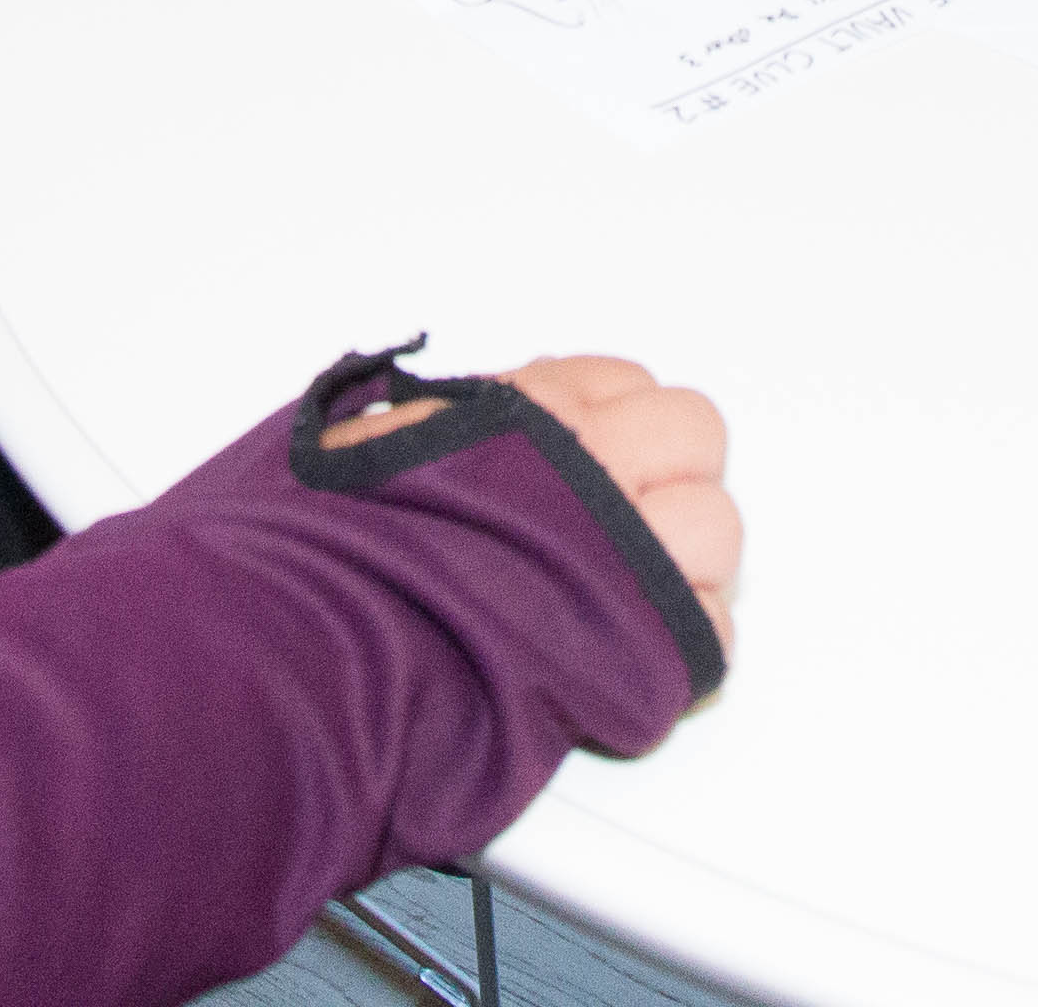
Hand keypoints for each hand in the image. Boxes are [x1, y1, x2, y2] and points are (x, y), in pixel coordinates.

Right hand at [321, 354, 740, 654]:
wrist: (323, 643)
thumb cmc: (321, 549)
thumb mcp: (354, 441)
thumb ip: (416, 425)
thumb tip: (433, 423)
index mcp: (529, 407)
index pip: (621, 382)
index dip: (606, 425)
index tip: (578, 465)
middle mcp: (594, 460)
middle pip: (694, 434)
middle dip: (663, 477)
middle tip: (613, 529)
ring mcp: (631, 549)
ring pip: (716, 529)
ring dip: (681, 562)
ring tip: (621, 598)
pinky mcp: (650, 642)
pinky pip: (711, 630)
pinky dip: (679, 644)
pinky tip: (626, 656)